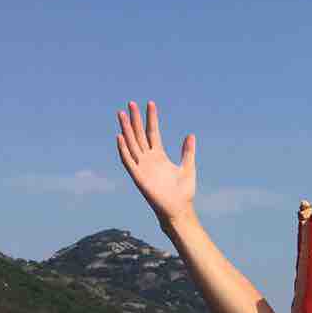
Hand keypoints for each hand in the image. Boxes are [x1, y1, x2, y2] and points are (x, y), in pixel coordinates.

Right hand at [116, 101, 196, 225]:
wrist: (179, 209)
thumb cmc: (183, 192)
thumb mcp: (188, 167)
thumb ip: (187, 151)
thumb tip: (190, 135)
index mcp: (159, 156)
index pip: (153, 132)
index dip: (151, 118)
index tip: (150, 104)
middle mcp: (148, 159)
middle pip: (139, 135)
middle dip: (135, 119)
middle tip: (130, 103)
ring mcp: (142, 167)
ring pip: (132, 144)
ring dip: (126, 130)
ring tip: (122, 114)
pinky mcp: (138, 177)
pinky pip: (128, 161)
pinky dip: (124, 150)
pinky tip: (120, 137)